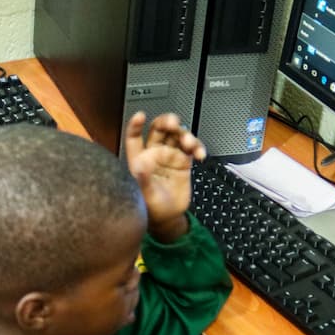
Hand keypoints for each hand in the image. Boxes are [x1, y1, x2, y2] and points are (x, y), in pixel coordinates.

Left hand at [124, 111, 205, 242]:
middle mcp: (154, 154)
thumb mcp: (144, 195)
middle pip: (159, 130)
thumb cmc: (150, 207)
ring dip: (185, 134)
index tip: (141, 116)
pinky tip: (200, 154)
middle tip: (174, 123)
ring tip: (189, 143)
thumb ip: (142, 179)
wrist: (168, 218)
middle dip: (166, 122)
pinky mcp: (184, 161)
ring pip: (177, 136)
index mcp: (139, 158)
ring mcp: (170, 156)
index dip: (136, 125)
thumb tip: (140, 165)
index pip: (134, 137)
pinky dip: (198, 147)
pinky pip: (192, 148)